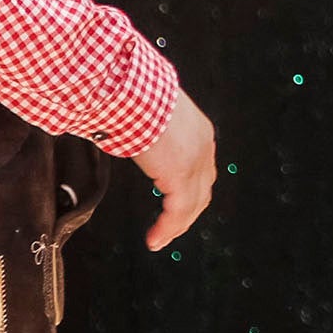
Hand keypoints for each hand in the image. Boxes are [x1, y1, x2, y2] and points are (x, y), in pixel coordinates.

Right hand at [136, 86, 216, 249]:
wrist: (133, 92)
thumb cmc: (132, 96)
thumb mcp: (149, 115)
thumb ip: (148, 130)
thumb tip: (130, 132)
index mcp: (198, 131)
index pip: (201, 169)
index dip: (190, 190)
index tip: (177, 205)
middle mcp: (203, 147)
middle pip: (202, 189)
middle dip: (187, 212)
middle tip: (170, 229)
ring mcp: (196, 162)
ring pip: (193, 204)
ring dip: (177, 225)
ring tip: (160, 239)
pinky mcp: (181, 176)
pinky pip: (178, 212)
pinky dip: (167, 229)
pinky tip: (155, 240)